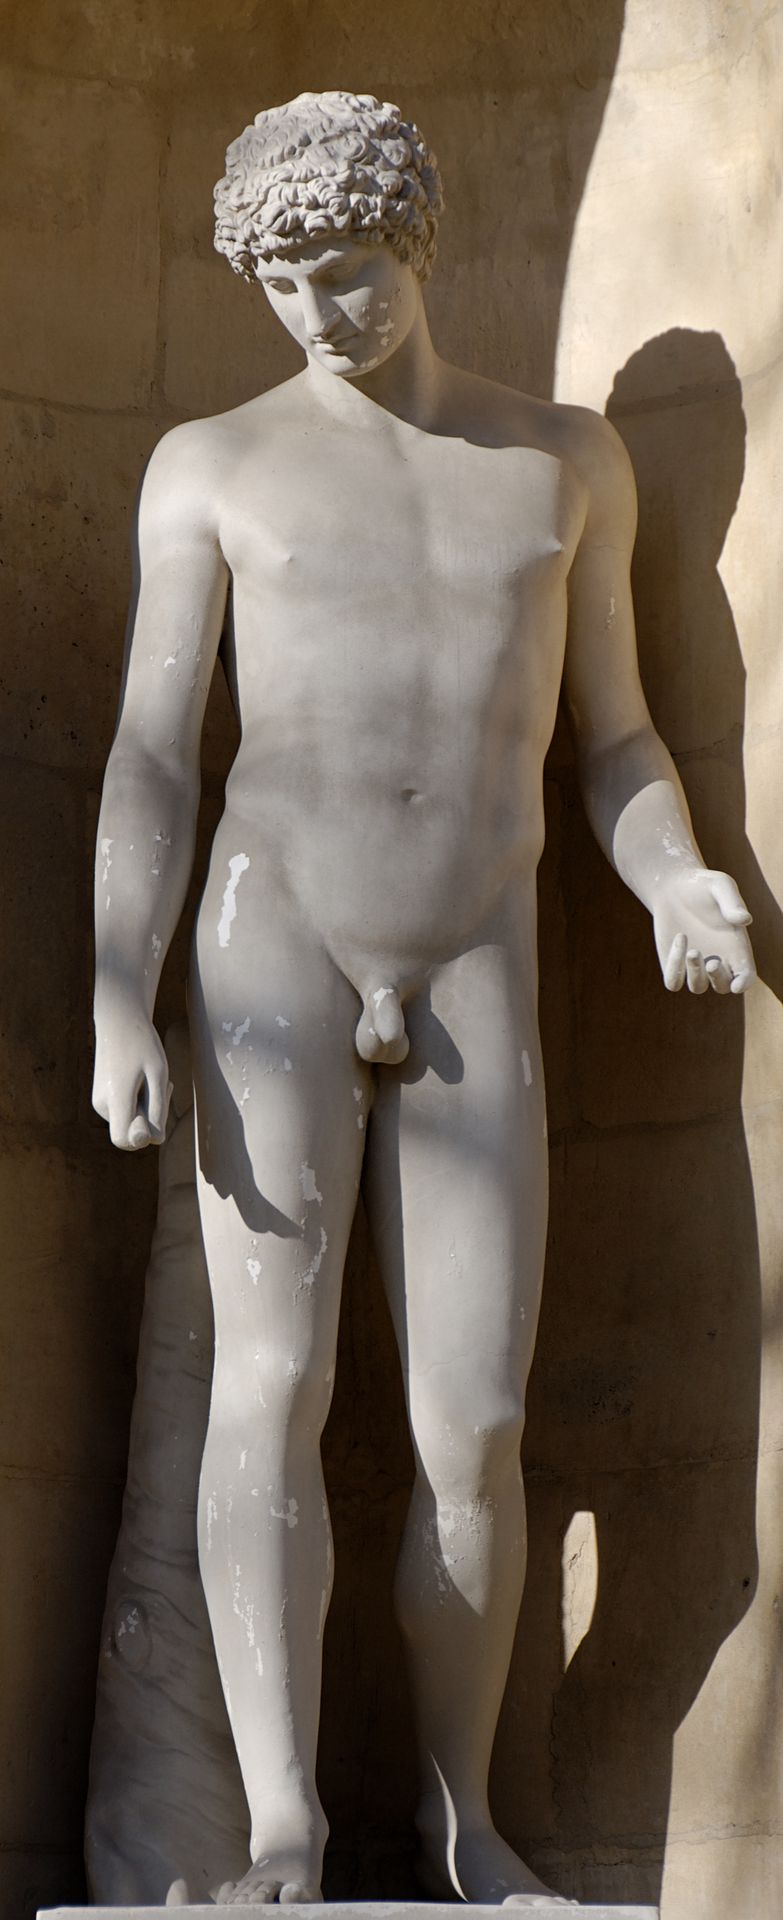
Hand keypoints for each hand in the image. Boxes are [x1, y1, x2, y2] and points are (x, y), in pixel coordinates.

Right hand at [92, 1010, 171, 1148]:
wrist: (119, 1021)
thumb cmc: (143, 1044)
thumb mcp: (159, 1075)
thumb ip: (156, 1109)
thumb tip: (153, 1140)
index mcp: (115, 1098)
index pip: (124, 1140)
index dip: (143, 1135)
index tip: (153, 1107)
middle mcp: (103, 1105)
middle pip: (131, 1133)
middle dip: (152, 1119)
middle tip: (164, 1087)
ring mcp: (101, 1103)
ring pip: (130, 1122)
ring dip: (148, 1108)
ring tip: (154, 1079)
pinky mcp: (103, 1099)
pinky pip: (126, 1113)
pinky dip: (140, 1103)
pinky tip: (146, 1081)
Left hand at [652, 867, 755, 994]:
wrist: (672, 886)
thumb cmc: (703, 885)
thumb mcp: (719, 886)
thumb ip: (732, 902)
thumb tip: (744, 920)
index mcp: (736, 947)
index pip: (745, 975)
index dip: (743, 983)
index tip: (737, 985)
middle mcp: (717, 960)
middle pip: (722, 986)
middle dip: (719, 980)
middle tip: (713, 963)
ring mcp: (693, 965)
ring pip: (698, 987)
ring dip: (696, 973)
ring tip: (692, 950)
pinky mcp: (672, 964)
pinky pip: (673, 981)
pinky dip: (675, 968)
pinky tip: (679, 939)